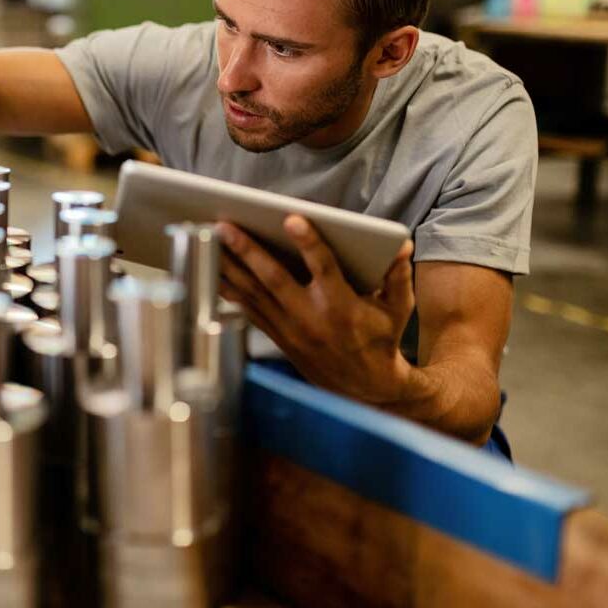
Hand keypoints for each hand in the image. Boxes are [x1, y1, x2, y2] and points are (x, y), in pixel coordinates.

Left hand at [217, 216, 416, 405]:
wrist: (364, 388)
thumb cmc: (382, 340)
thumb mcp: (398, 309)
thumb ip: (398, 275)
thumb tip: (400, 244)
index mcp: (341, 307)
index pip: (324, 268)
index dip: (309, 243)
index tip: (292, 219)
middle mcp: (310, 317)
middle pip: (273, 278)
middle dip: (247, 250)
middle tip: (225, 224)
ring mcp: (289, 328)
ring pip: (253, 292)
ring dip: (228, 264)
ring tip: (206, 237)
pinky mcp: (277, 336)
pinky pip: (247, 309)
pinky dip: (228, 288)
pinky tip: (211, 266)